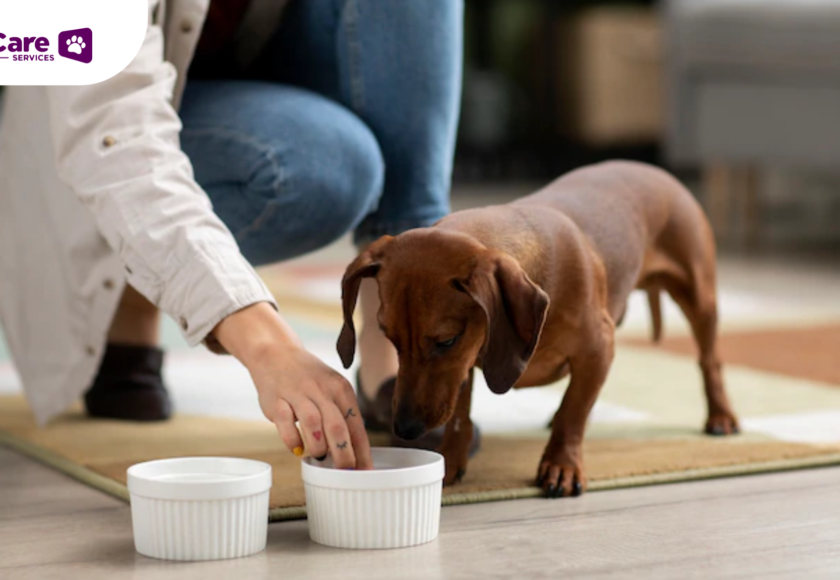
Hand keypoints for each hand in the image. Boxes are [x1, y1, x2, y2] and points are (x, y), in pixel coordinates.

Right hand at [212, 303, 372, 469]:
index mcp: (341, 389)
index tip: (366, 471)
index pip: (356, 425)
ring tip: (320, 457)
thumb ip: (342, 417)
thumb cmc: (309, 379)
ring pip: (313, 424)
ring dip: (319, 446)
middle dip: (343, 454)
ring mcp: (298, 393)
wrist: (276, 353)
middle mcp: (321, 390)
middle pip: (337, 427)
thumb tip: (355, 453)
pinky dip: (293, 440)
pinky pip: (286, 423)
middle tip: (345, 472)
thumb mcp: (332, 390)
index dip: (362, 451)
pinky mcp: (276, 400)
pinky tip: (298, 450)